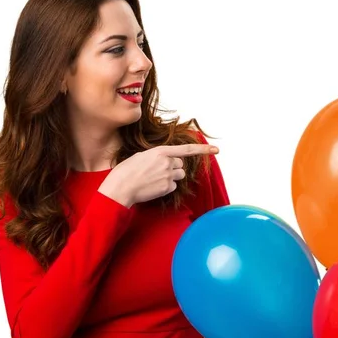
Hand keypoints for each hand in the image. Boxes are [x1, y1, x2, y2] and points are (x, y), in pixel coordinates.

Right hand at [99, 143, 218, 206]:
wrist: (121, 188)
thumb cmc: (126, 171)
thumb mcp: (140, 156)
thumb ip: (156, 156)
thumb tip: (165, 160)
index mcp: (161, 151)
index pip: (187, 149)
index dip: (203, 149)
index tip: (216, 149)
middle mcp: (167, 163)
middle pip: (181, 164)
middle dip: (174, 167)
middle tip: (158, 171)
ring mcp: (168, 176)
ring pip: (179, 175)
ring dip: (171, 176)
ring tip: (154, 178)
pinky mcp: (167, 188)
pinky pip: (173, 186)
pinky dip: (166, 186)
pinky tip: (153, 187)